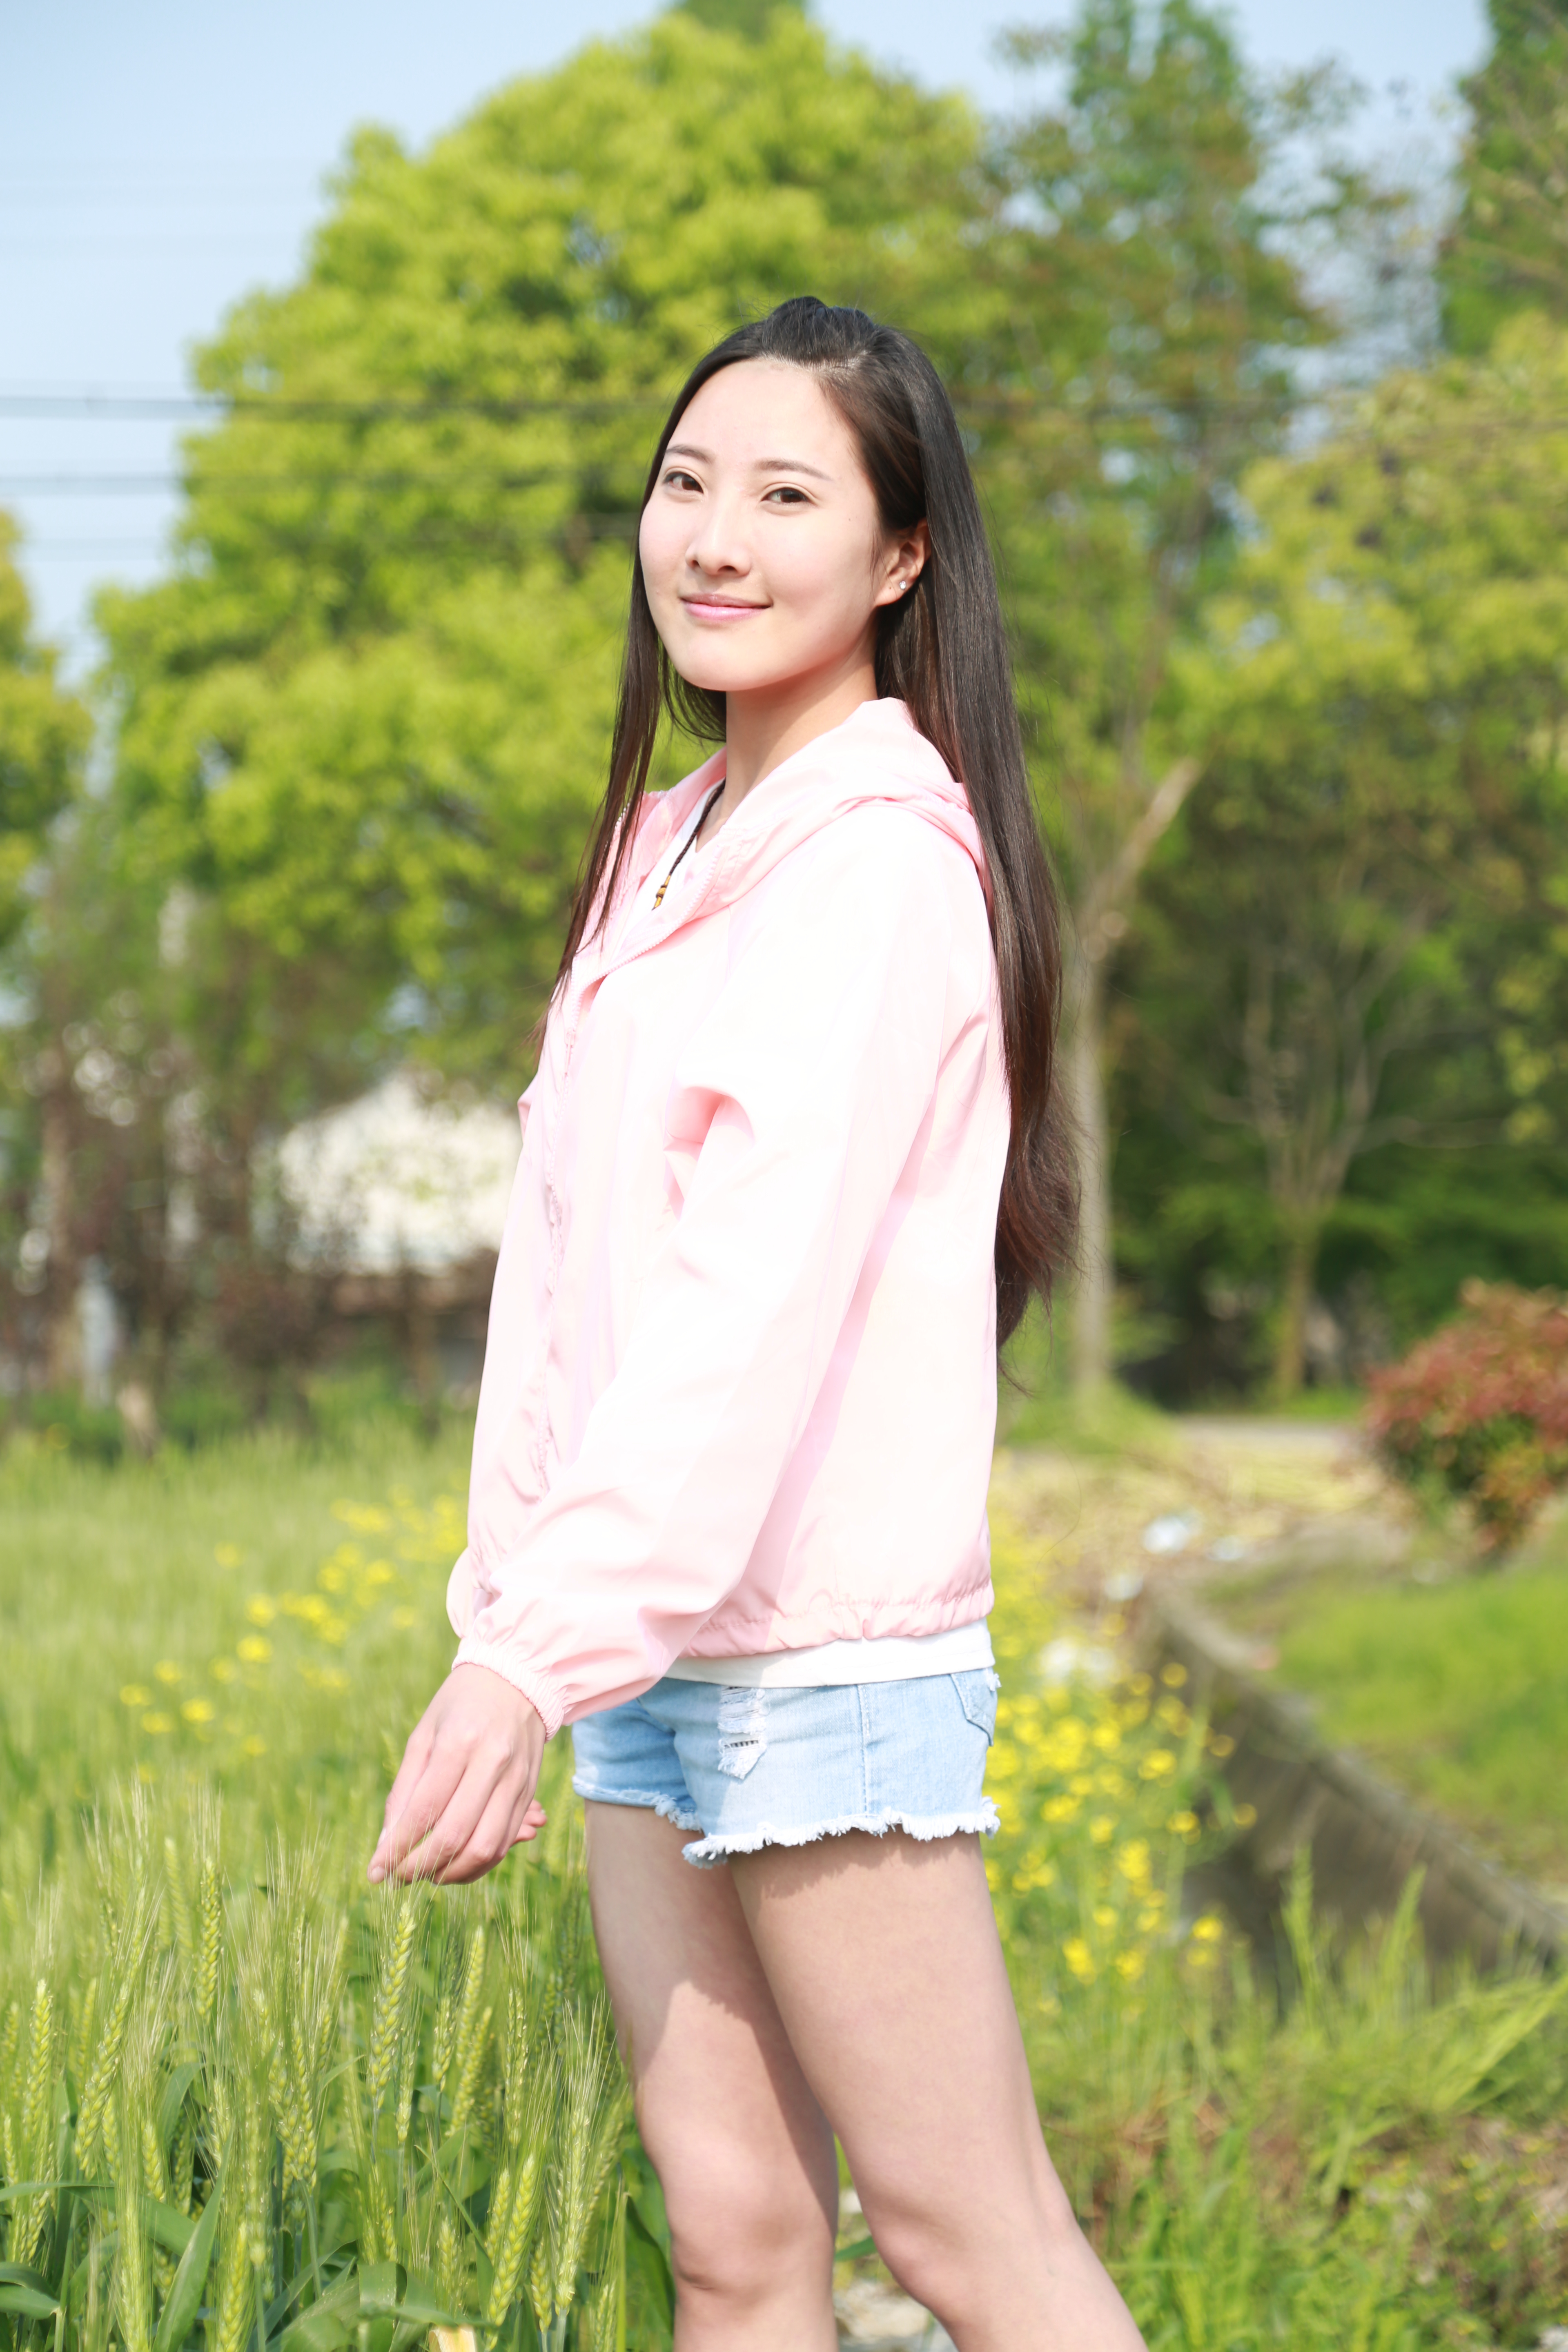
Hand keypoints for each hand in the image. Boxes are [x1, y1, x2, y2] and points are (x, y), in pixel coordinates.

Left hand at [368, 1663, 548, 1884]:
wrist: (518, 1680)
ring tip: (427, 1874)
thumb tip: (386, 1844)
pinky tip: (456, 1864)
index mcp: (459, 1742)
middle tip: (398, 1877)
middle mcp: (492, 1763)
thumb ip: (404, 1790)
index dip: (397, 1848)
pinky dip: (478, 1864)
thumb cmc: (460, 1707)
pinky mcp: (529, 1792)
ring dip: (452, 1872)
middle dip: (421, 1866)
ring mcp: (516, 1780)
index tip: (375, 1872)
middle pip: (455, 1834)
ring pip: (485, 1847)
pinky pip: (504, 1842)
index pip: (425, 1809)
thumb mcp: (423, 1736)